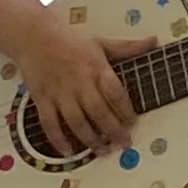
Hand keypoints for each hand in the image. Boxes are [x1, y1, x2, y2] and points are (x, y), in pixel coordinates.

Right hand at [17, 21, 143, 157]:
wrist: (33, 35)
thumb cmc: (70, 40)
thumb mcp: (101, 42)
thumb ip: (128, 47)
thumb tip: (154, 41)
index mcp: (96, 68)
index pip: (115, 93)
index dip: (125, 111)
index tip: (133, 124)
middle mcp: (79, 82)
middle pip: (98, 111)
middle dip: (112, 131)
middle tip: (123, 144)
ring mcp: (59, 92)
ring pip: (76, 121)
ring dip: (90, 139)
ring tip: (101, 151)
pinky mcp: (42, 98)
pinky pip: (49, 123)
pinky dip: (58, 139)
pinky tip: (69, 152)